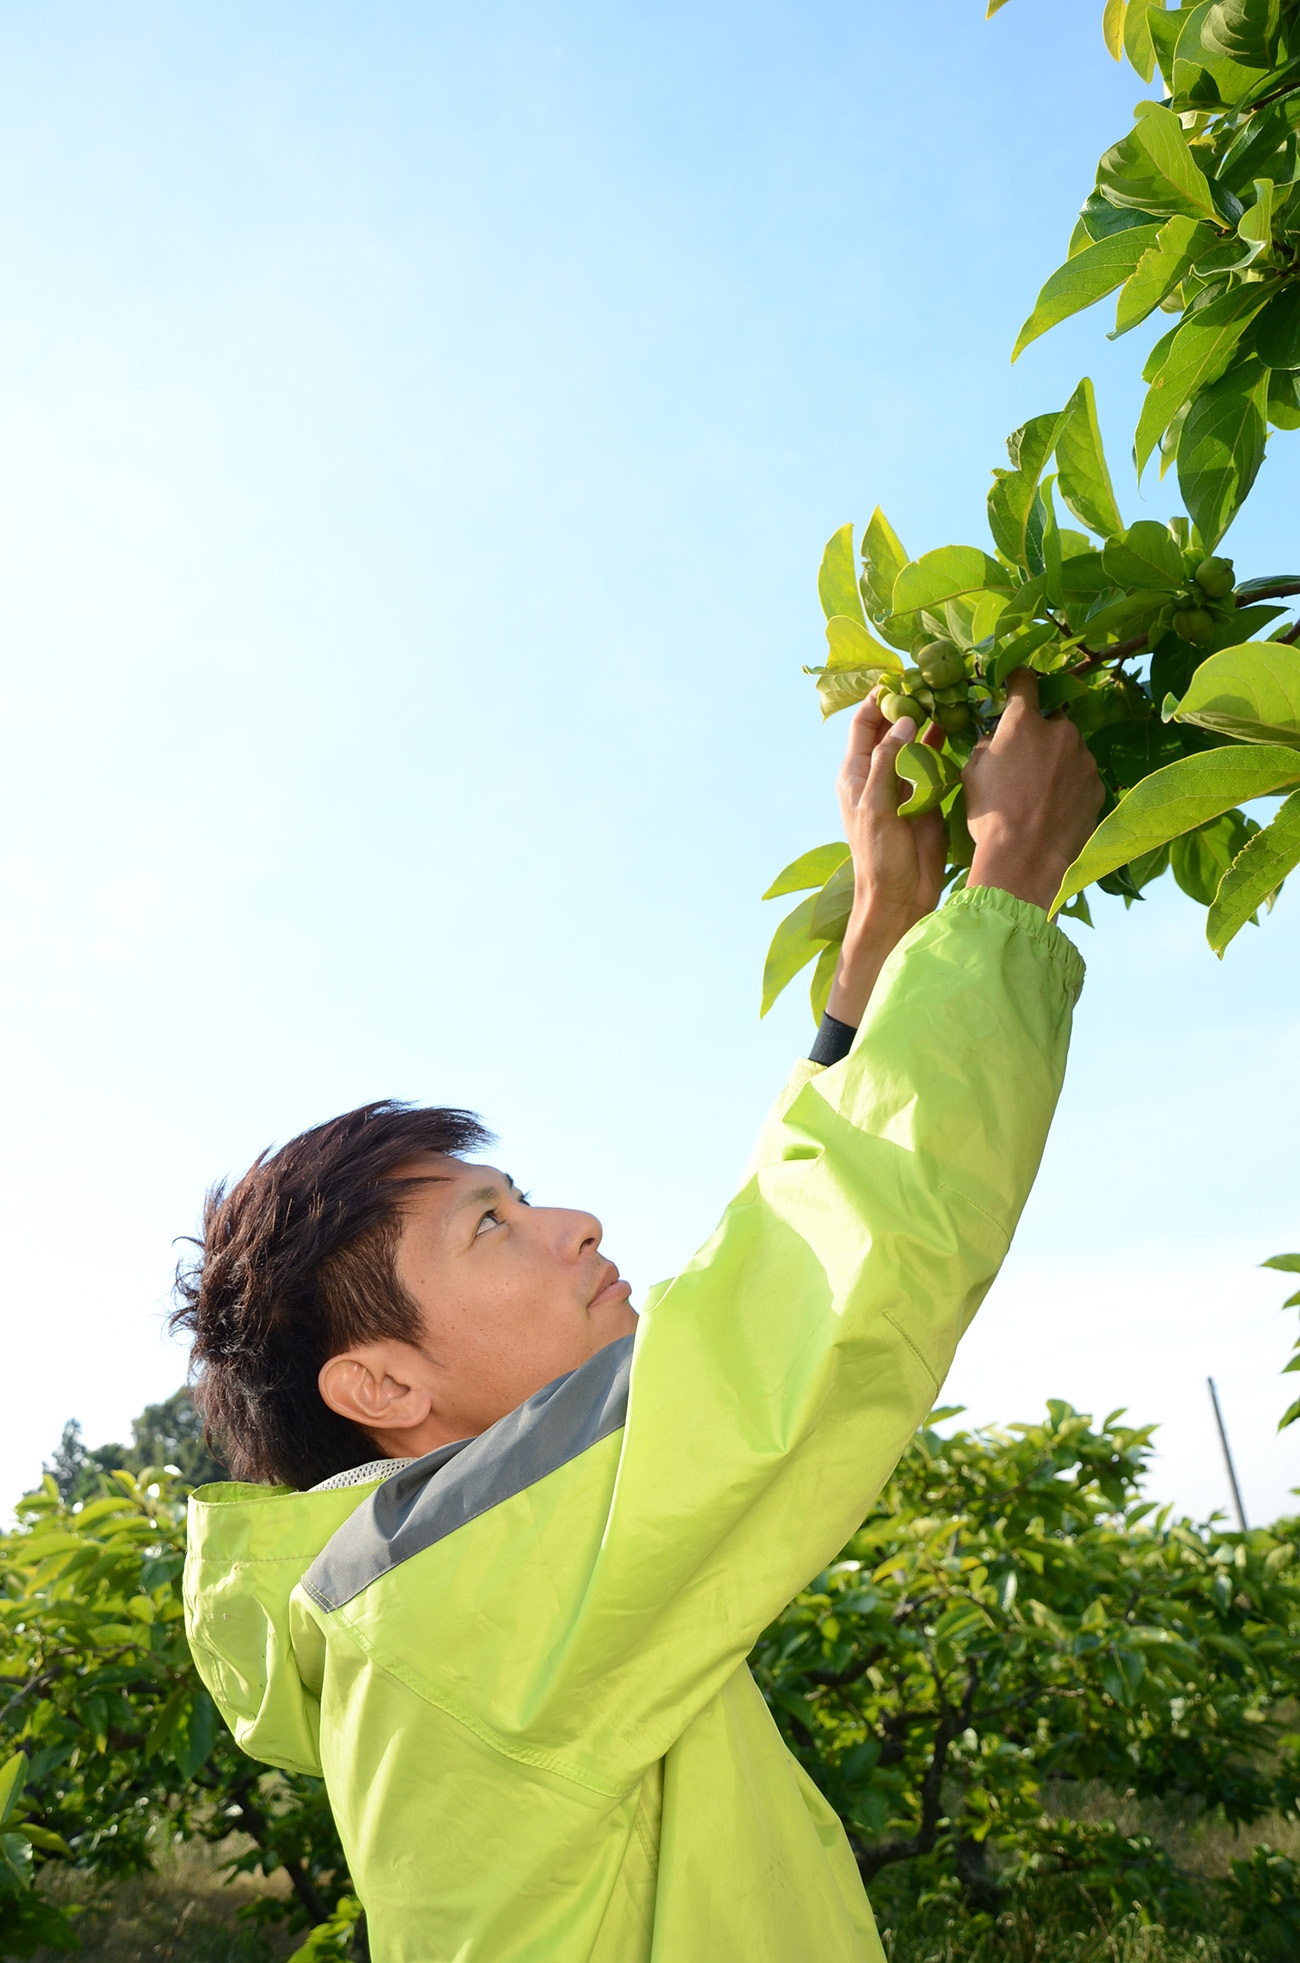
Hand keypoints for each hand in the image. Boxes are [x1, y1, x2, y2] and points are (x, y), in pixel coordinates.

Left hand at [826, 691, 948, 1025]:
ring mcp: (904, 785)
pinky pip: (935, 764)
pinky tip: (963, 728)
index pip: (863, 724)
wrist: (899, 896)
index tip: (901, 674)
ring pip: (915, 743)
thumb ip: (887, 761)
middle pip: (890, 728)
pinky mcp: (927, 798)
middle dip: (909, 703)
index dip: (879, 698)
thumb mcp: (876, 805)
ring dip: (930, 722)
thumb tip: (904, 719)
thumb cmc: (879, 856)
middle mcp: (878, 775)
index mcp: (856, 774)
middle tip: (935, 679)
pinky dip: (945, 746)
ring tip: (952, 696)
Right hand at [964, 670, 1103, 912]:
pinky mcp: (1098, 786)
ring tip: (1041, 792)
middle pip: (1052, 720)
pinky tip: (1055, 808)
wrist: (1027, 860)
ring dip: (1057, 760)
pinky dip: (1071, 785)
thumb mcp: (972, 775)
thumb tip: (995, 738)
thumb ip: (986, 746)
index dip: (1017, 680)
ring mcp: (1084, 759)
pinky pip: (1082, 776)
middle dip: (1040, 733)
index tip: (1014, 683)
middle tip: (1025, 760)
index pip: (1025, 681)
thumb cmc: (991, 816)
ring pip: (1070, 749)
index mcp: (1023, 723)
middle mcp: (1060, 731)